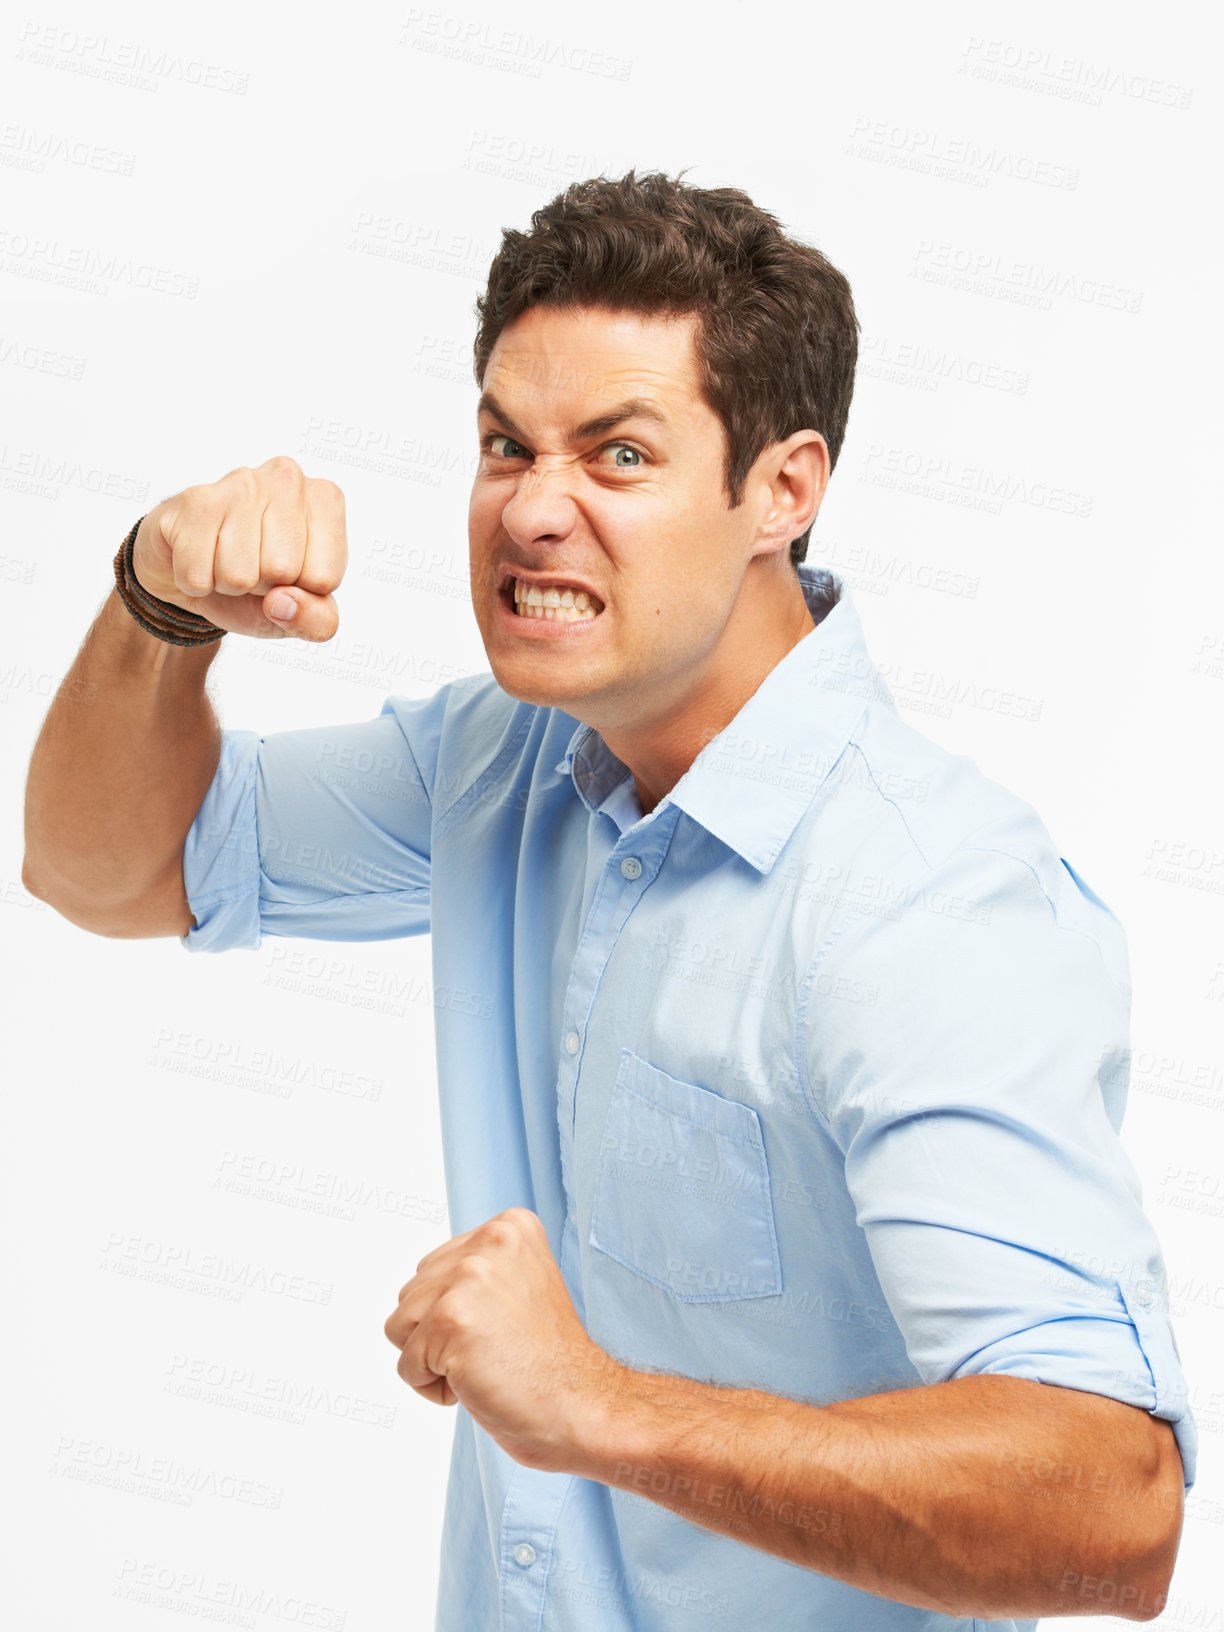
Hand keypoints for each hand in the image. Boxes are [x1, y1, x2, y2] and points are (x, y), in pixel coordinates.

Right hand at [131, 455, 345, 640]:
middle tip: (254, 567)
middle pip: (282, 571)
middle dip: (264, 586)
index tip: (288, 574)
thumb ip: (318, 622)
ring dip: (229, 584)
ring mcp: (240, 482)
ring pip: (239, 574)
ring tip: (228, 560)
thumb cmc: (262, 586)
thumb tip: (283, 603)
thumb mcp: (305, 614)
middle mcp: (287, 479)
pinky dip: (196, 583)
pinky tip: (201, 556)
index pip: (323, 578)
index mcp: (326, 501)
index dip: (300, 591)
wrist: (198, 576)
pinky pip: (197, 575)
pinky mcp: (194, 500)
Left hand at [383, 1207, 625, 1473]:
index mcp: (509, 1226)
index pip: (434, 1270)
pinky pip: (406, 1364)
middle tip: (495, 1352)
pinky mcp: (451, 1319)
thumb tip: (423, 1286)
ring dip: (433, 1360)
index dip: (459, 1314)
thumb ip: (477, 1271)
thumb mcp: (519, 1286)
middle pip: (412, 1294)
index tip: (503, 1329)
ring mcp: (470, 1276)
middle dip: (438, 1334)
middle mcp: (489, 1241)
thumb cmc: (549, 1362)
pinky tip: (477, 1383)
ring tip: (485, 1365)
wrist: (584, 1406)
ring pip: (401, 1326)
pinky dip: (432, 1387)